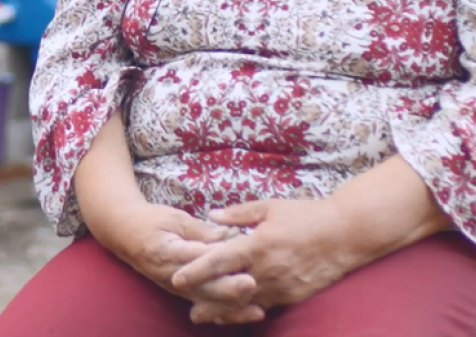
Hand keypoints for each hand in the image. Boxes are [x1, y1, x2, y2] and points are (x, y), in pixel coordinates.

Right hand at [106, 202, 264, 324]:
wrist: (125, 234)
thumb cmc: (150, 221)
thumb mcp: (174, 218)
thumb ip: (201, 229)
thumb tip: (228, 235)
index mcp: (167, 252)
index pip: (196, 260)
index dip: (219, 261)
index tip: (241, 260)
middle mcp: (171, 275)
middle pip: (204, 287)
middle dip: (229, 289)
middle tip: (252, 284)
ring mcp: (177, 287)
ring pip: (207, 302)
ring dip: (232, 307)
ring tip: (259, 309)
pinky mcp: (183, 293)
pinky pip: (206, 306)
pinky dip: (227, 312)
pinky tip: (248, 314)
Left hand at [173, 198, 351, 321]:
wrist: (346, 234)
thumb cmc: (305, 215)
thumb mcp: (270, 207)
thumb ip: (239, 213)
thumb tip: (211, 216)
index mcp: (258, 244)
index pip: (220, 260)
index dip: (197, 270)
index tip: (177, 277)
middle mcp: (268, 269)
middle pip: (230, 289)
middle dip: (208, 300)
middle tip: (189, 310)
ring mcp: (283, 285)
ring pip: (247, 302)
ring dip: (226, 309)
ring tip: (206, 315)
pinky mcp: (295, 295)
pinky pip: (267, 305)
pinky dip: (249, 309)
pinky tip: (237, 312)